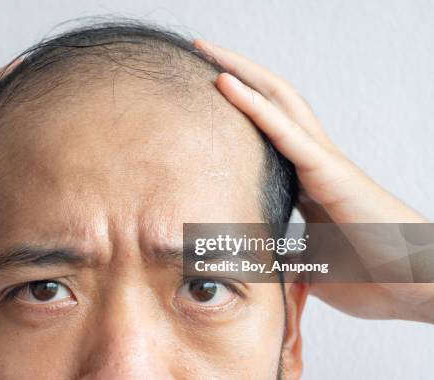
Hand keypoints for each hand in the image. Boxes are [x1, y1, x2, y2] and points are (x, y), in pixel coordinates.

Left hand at [193, 39, 433, 323]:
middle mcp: (312, 158)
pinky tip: (225, 82)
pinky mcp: (329, 171)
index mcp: (304, 178)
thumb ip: (279, 255)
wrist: (415, 284)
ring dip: (240, 72)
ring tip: (206, 49)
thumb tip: (250, 263)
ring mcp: (321, 160)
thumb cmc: (368, 274)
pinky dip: (253, 105)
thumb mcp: (307, 264)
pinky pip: (285, 132)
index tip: (200, 93)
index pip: (264, 130)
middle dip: (234, 72)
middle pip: (269, 100)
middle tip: (199, 50)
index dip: (236, 108)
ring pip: (276, 101)